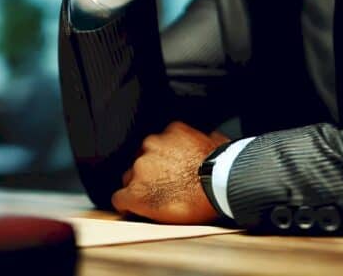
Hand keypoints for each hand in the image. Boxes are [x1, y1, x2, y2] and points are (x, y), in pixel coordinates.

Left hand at [112, 121, 229, 223]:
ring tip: (155, 201)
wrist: (217, 184)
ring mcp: (140, 169)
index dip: (163, 160)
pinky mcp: (135, 192)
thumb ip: (204, 139)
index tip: (170, 169)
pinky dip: (127, 205)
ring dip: (140, 188)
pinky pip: (120, 199)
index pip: (158, 145)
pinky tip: (134, 210)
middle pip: (142, 161)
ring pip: (130, 179)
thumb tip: (211, 140)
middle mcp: (151, 146)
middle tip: (165, 186)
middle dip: (150, 173)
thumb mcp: (216, 142)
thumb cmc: (222, 166)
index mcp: (171, 132)